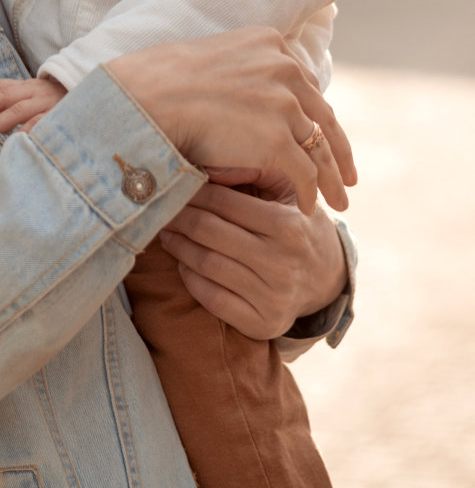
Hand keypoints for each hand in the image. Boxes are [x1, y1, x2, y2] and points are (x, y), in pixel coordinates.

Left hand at [0, 76, 64, 142]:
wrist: (92, 95)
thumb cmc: (56, 101)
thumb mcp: (34, 97)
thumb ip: (14, 103)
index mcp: (26, 87)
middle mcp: (33, 92)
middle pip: (3, 96)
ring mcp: (45, 103)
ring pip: (18, 111)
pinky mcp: (58, 116)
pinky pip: (40, 123)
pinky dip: (27, 131)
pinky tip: (15, 141)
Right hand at [105, 26, 355, 215]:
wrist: (147, 97)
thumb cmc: (160, 80)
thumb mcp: (210, 57)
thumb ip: (238, 71)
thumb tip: (239, 92)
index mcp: (269, 44)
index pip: (305, 86)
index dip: (317, 115)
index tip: (324, 135)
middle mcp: (284, 68)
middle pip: (322, 115)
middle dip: (336, 148)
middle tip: (347, 176)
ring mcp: (282, 103)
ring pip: (318, 148)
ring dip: (330, 178)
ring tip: (338, 201)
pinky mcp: (276, 139)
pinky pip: (303, 173)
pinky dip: (308, 192)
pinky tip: (307, 207)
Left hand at [157, 169, 348, 339]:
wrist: (327, 278)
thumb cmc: (297, 225)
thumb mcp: (288, 194)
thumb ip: (255, 172)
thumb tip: (209, 163)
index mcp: (288, 226)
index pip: (224, 202)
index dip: (192, 190)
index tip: (172, 182)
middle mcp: (281, 263)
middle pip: (209, 232)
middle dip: (177, 216)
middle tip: (159, 206)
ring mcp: (273, 297)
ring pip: (206, 264)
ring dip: (178, 246)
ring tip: (165, 231)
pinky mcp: (263, 324)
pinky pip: (212, 299)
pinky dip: (190, 278)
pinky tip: (183, 263)